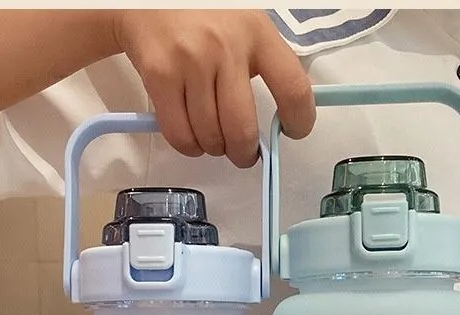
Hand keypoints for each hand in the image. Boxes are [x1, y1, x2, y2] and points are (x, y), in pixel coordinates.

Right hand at [114, 10, 315, 166]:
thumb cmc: (201, 15)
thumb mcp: (244, 23)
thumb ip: (263, 62)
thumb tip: (280, 117)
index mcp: (256, 31)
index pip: (293, 88)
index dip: (299, 121)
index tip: (292, 131)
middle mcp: (225, 47)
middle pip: (242, 130)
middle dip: (244, 154)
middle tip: (242, 153)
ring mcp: (190, 62)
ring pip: (210, 138)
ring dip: (214, 148)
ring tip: (212, 137)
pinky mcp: (160, 76)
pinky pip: (180, 135)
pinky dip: (188, 146)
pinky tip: (192, 135)